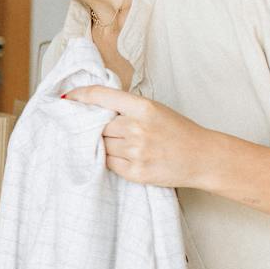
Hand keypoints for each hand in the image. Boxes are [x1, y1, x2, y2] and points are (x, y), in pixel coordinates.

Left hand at [60, 85, 220, 188]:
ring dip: (104, 145)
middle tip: (111, 131)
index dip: (79, 95)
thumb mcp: (155, 110)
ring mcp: (136, 152)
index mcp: (143, 107)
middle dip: (99, 128)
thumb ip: (127, 108)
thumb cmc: (178, 131)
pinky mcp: (136, 172)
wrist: (203, 157)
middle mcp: (137, 128)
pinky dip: (111, 160)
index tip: (66, 97)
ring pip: (101, 146)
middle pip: (98, 125)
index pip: (101, 96)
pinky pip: (108, 164)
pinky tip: (125, 157)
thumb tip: (93, 108)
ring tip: (123, 145)